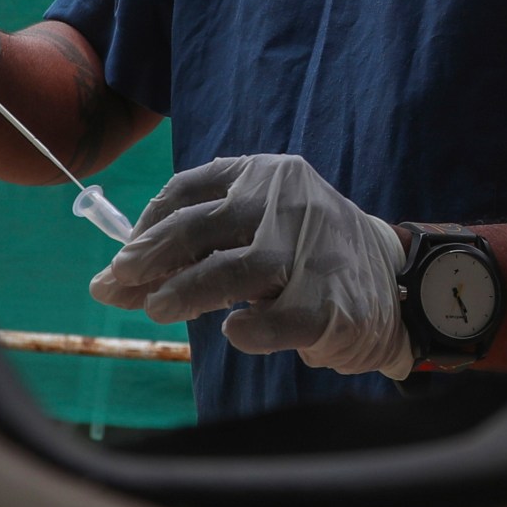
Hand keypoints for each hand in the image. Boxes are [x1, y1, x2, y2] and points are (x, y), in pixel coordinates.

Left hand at [90, 154, 409, 378]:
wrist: (396, 284)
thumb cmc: (305, 255)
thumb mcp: (255, 228)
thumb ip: (195, 247)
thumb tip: (109, 282)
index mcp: (265, 173)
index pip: (190, 189)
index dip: (146, 226)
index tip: (122, 260)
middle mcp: (288, 201)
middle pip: (203, 226)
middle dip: (152, 258)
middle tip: (120, 287)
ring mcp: (313, 250)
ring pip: (236, 269)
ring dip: (186, 291)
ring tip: (157, 310)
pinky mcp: (332, 302)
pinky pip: (279, 319)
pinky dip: (251, 328)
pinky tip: (235, 333)